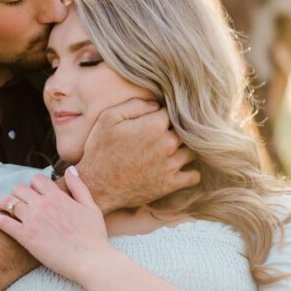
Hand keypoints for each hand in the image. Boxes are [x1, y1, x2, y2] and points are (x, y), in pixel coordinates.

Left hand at [0, 167, 112, 282]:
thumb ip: (78, 187)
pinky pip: (3, 222)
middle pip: (20, 189)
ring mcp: (33, 220)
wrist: (91, 261)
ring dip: (3, 202)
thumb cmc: (95, 237)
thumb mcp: (91, 207)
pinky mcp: (26, 237)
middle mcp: (43, 205)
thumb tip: (70, 169)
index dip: (34, 184)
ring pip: (10, 202)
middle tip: (17, 201)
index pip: (37, 179)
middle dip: (17, 193)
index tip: (33, 192)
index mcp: (58, 196)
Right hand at [74, 98, 200, 212]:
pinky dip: (190, 171)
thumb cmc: (100, 150)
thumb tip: (156, 104)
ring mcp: (171, 165)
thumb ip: (134, 105)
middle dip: (177, 131)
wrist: (96, 186)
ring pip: (194, 151)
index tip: (158, 119)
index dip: (165, 114)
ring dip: (186, 149)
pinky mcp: (171, 184)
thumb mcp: (108, 118)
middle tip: (165, 134)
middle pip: (186, 130)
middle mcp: (167, 144)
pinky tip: (180, 168)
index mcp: (154, 125)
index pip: (173, 111)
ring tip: (174, 150)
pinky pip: (194, 175)